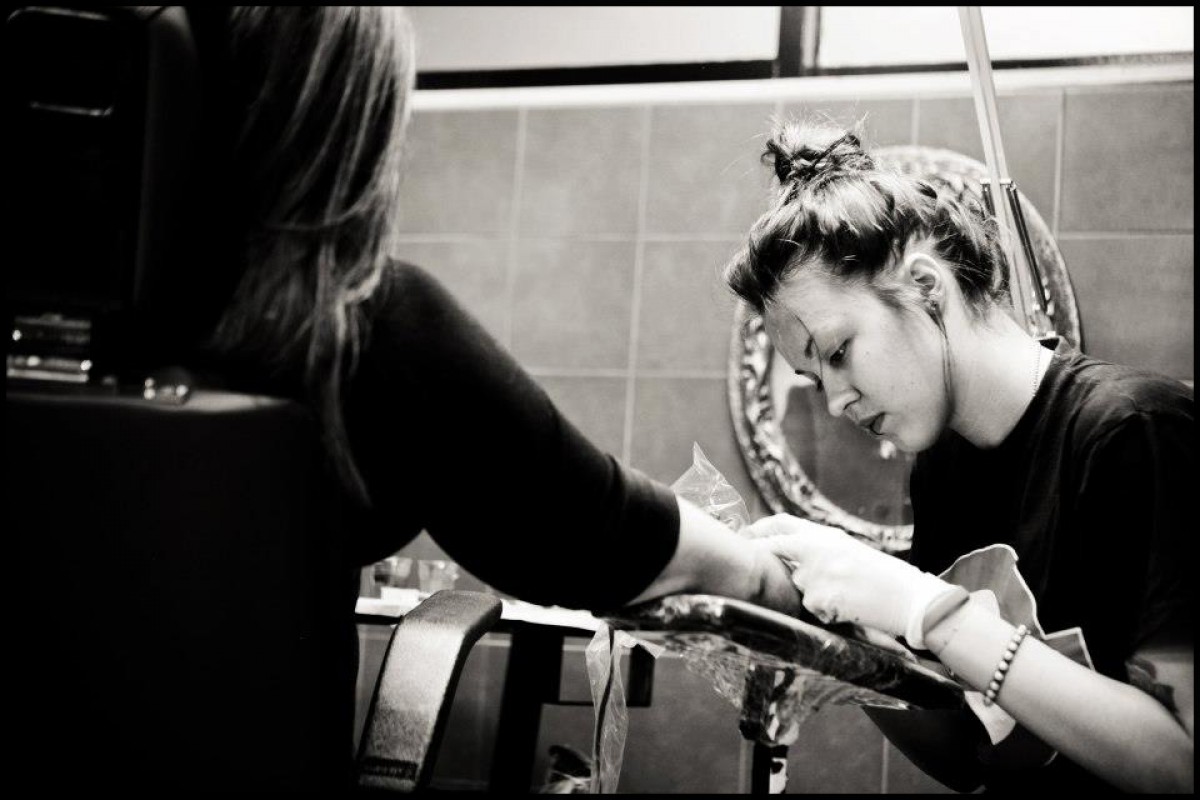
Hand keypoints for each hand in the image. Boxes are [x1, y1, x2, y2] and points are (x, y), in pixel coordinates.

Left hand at [745, 514, 950, 640]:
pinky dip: (826, 612)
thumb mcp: (849, 550)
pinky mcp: (820, 600)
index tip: (745, 534)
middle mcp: (816, 550)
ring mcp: (816, 575)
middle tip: (753, 565)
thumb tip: (786, 548)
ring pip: (798, 588)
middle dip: (763, 556)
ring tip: (846, 594)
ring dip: (813, 595)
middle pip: (776, 552)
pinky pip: (813, 610)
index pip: (782, 523)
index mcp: (826, 535)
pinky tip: (849, 607)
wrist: (910, 599)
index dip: (760, 528)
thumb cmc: (884, 576)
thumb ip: (818, 548)